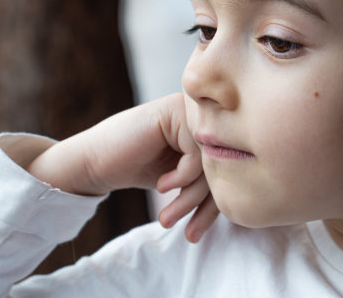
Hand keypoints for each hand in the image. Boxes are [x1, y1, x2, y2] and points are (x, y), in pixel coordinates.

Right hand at [26, 93, 218, 241]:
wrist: (95, 161)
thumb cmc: (140, 168)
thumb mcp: (182, 178)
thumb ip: (210, 180)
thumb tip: (247, 200)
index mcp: (210, 128)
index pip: (227, 168)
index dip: (216, 205)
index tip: (198, 232)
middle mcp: (204, 115)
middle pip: (222, 166)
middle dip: (204, 206)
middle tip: (188, 232)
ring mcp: (191, 110)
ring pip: (211, 162)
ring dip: (190, 197)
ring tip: (168, 217)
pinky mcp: (176, 112)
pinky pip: (196, 155)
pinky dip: (181, 178)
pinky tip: (162, 185)